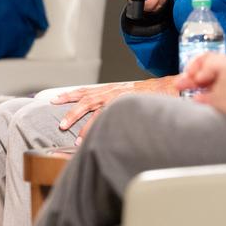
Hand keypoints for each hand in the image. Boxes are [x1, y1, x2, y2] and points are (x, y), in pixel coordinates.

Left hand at [51, 76, 179, 142]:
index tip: (55, 99)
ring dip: (84, 124)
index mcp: (111, 89)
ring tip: (76, 138)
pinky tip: (94, 138)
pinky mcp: (126, 105)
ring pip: (96, 107)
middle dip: (71, 109)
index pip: (86, 90)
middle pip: (86, 98)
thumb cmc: (151, 93)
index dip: (70, 94)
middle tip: (60, 123)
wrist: (169, 87)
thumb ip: (117, 104)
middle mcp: (113, 91)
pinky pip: (109, 116)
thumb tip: (105, 118)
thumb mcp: (129, 95)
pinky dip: (100, 127)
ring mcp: (119, 98)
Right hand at [175, 53, 225, 117]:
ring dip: (216, 82)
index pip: (203, 61)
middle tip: (190, 87)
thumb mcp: (217, 99)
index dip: (191, 71)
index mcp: (224, 62)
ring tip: (208, 94)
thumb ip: (205, 98)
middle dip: (201, 78)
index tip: (184, 82)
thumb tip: (197, 98)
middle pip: (215, 66)